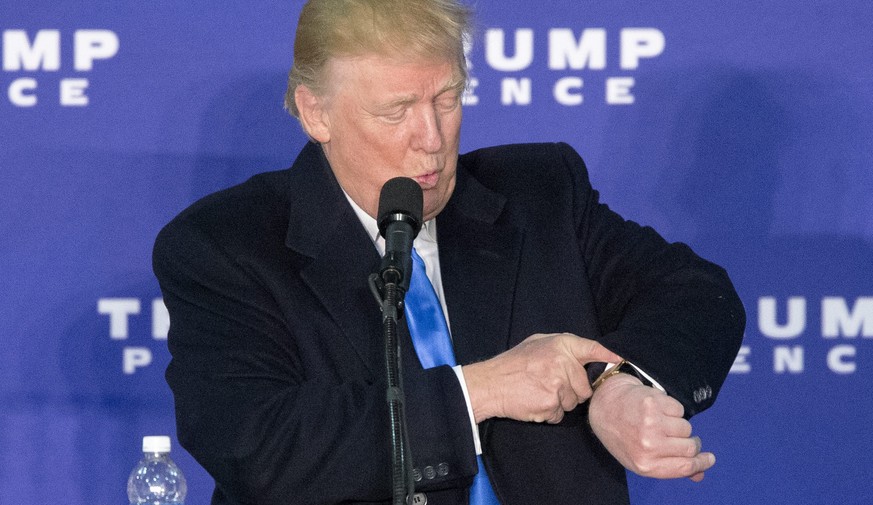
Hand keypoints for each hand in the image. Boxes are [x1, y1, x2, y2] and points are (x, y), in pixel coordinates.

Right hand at [462, 333, 620, 423]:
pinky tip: (535, 403)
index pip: (592, 349)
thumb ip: (562, 347)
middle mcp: (562, 362)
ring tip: (539, 393)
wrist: (490, 384)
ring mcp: (558, 384)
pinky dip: (549, 413)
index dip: (608, 355)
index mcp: (560, 345)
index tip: (620, 359)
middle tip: (549, 385)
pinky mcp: (551, 404)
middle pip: (584, 387)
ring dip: (559, 403)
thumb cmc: (512, 364)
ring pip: (573, 402)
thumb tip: (590, 353)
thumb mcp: (537, 344)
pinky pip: (560, 415)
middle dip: (571, 391)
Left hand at [588, 373, 713, 481]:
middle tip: (678, 436)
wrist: (604, 406)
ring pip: (686, 426)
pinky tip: (656, 409)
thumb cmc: (624, 435)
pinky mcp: (653, 403)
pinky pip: (679, 409)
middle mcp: (648, 446)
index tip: (709, 458)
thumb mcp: (641, 458)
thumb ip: (670, 467)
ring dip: (677, 424)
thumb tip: (700, 475)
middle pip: (690, 446)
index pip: (685, 467)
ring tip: (659, 421)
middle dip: (690, 441)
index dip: (701, 463)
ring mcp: (651, 423)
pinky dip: (671, 408)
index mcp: (646, 465)